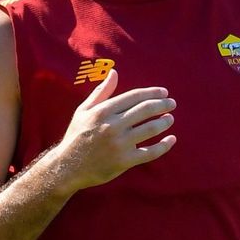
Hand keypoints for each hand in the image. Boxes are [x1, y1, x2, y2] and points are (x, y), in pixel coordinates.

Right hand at [56, 69, 175, 190]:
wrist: (67, 167)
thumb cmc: (77, 135)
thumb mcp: (84, 110)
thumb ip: (101, 91)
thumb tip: (114, 72)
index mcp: (103, 111)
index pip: (134, 97)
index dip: (152, 93)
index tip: (163, 93)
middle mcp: (112, 126)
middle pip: (145, 110)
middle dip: (162, 105)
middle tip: (172, 103)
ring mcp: (119, 144)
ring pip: (150, 129)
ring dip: (164, 122)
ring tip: (170, 118)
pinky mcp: (124, 161)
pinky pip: (150, 153)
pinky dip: (164, 146)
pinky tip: (171, 140)